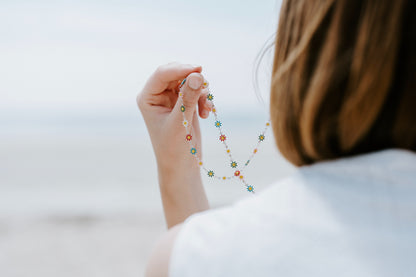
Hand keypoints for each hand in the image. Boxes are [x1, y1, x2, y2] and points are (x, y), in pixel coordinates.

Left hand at [137, 62, 210, 226]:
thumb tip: (198, 75)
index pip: (162, 74)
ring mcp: (171, 98)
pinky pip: (196, 90)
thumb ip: (189, 98)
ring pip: (188, 79)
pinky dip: (204, 98)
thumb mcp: (181, 123)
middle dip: (192, 78)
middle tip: (205, 85)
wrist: (181, 167)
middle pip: (176, 72)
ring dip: (200, 91)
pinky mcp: (184, 103)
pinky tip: (206, 113)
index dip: (180, 69)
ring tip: (205, 109)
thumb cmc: (174, 149)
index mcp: (147, 98)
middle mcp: (157, 95)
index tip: (199, 69)